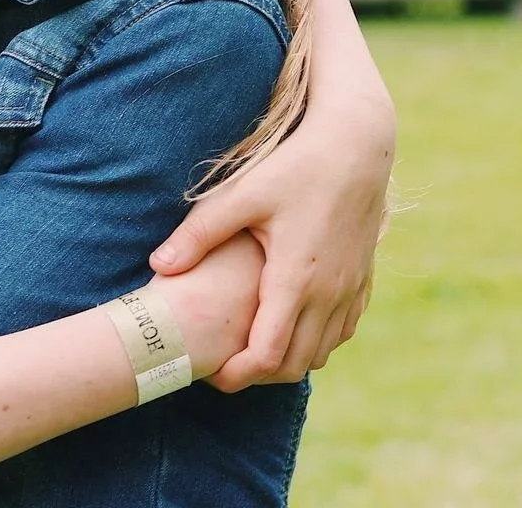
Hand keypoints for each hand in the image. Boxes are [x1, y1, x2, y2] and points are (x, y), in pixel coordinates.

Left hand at [149, 98, 392, 389]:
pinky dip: (315, 341)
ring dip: (288, 361)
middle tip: (222, 367)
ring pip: (322, 352)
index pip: (269, 355)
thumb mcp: (240, 196)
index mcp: (296, 279)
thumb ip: (198, 234)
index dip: (237, 375)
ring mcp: (351, 289)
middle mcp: (329, 294)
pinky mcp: (363, 280)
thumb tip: (158, 267)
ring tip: (249, 349)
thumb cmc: (295, 167)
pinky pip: (341, 331)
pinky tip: (287, 325)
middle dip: (258, 375)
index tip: (209, 373)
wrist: (357, 145)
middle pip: (295, 365)